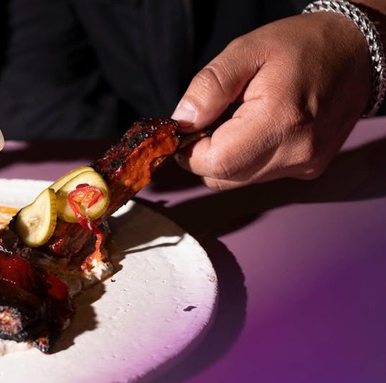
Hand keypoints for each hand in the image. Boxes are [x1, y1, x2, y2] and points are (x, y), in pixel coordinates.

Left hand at [171, 12, 371, 189]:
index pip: (216, 163)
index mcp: (280, 120)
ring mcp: (306, 164)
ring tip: (238, 120)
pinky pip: (260, 175)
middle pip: (224, 178)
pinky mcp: (310, 168)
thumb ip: (208, 88)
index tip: (187, 129)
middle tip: (209, 121)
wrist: (356, 51)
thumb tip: (182, 122)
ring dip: (227, 157)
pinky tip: (258, 129)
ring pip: (240, 180)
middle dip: (204, 156)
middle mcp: (296, 151)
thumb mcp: (245, 51)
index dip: (190, 151)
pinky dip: (248, 158)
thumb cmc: (301, 46)